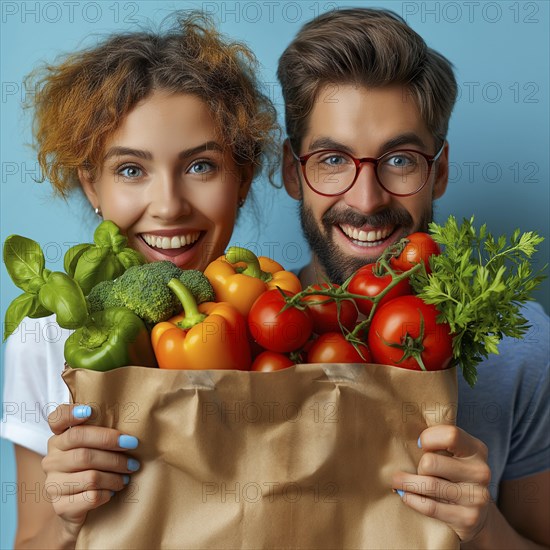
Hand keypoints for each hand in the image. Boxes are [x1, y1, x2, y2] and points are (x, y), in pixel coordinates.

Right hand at [42, 403, 139, 540]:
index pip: (57, 420)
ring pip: (91, 476)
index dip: (70, 414)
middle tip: (134, 457)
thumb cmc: (95, 471)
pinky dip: (107, 493)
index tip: (89, 411)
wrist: (81, 512)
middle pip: (84, 452)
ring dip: (115, 476)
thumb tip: (130, 430)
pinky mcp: (60, 507)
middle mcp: (51, 459)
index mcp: (59, 439)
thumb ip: (103, 434)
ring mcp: (52, 484)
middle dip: (114, 454)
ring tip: (127, 477)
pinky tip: (113, 491)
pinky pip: (91, 497)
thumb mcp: (96, 450)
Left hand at [392, 425, 491, 541]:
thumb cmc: (455, 475)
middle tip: (414, 470)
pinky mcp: (469, 518)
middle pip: (431, 462)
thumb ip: (439, 443)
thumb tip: (403, 433)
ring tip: (397, 482)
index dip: (429, 438)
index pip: (450, 435)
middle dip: (418, 466)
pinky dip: (412, 500)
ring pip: (429, 485)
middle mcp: (480, 472)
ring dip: (407, 483)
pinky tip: (405, 496)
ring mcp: (477, 497)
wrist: (477, 514)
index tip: (419, 444)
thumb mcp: (454, 455)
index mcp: (476, 450)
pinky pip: (430, 507)